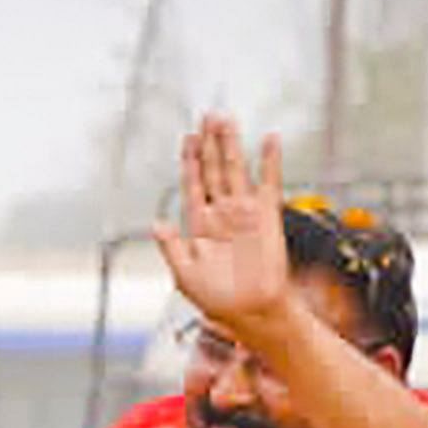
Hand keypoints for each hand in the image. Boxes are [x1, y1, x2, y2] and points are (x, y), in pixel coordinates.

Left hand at [151, 114, 296, 336]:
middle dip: (209, 143)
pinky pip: (269, 183)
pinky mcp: (268, 216)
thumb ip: (171, 247)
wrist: (252, 312)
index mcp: (199, 224)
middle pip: (213, 169)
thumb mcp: (184, 275)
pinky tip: (270, 139)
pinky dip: (271, 161)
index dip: (189, 160)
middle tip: (208, 116)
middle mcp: (221, 213)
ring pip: (236, 170)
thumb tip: (157, 223)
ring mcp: (244, 212)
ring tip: (226, 120)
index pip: (192, 183)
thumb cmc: (217, 299)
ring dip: (231, 144)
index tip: (187, 137)